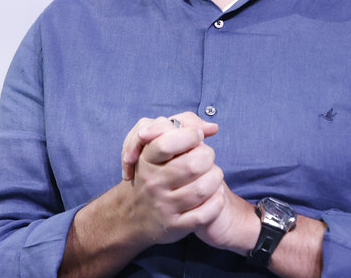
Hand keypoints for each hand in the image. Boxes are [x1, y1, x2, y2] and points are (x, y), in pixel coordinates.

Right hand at [117, 113, 224, 245]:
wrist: (133, 214)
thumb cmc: (153, 170)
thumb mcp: (156, 143)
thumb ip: (183, 124)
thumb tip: (212, 127)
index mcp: (146, 160)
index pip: (167, 143)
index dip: (190, 135)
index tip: (197, 136)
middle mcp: (153, 183)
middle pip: (193, 165)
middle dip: (208, 157)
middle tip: (206, 158)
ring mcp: (164, 206)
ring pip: (202, 189)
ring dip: (215, 178)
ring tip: (213, 175)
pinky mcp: (175, 226)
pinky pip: (205, 214)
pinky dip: (216, 202)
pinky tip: (215, 194)